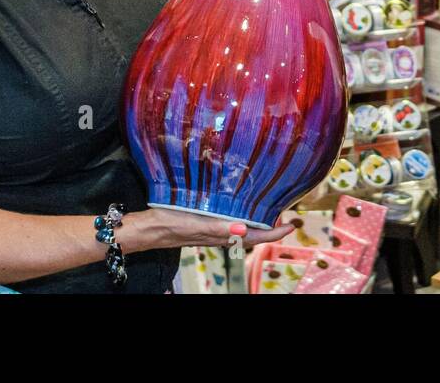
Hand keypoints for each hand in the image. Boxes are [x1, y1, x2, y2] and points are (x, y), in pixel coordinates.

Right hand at [125, 207, 292, 252]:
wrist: (148, 228)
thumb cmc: (170, 224)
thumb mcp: (194, 223)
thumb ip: (218, 228)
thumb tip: (244, 229)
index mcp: (222, 235)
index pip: (256, 236)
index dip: (275, 232)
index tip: (292, 225)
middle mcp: (221, 234)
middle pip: (253, 233)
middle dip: (270, 224)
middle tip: (285, 211)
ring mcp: (213, 230)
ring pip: (242, 228)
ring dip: (257, 219)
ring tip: (269, 205)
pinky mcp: (205, 223)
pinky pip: (229, 221)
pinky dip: (241, 214)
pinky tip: (239, 204)